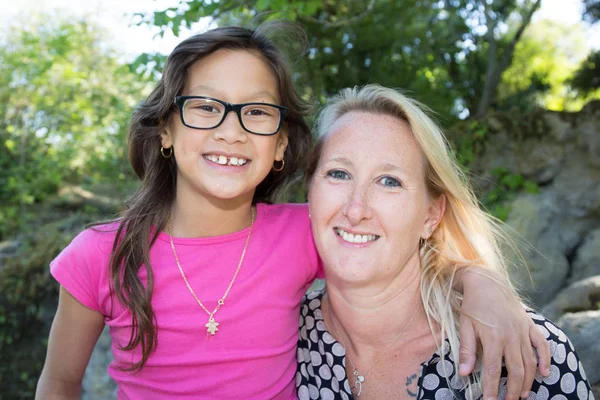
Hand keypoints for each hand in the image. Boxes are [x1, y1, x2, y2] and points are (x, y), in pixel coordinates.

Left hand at [457, 267, 549, 399]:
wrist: (486, 282)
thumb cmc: (472, 305)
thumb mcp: (465, 327)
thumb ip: (466, 351)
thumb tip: (463, 373)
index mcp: (493, 337)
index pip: (492, 370)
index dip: (491, 389)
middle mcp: (511, 336)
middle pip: (516, 370)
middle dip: (512, 390)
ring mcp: (522, 331)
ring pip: (530, 362)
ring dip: (527, 380)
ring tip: (522, 394)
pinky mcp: (530, 325)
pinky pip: (542, 344)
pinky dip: (545, 359)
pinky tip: (545, 373)